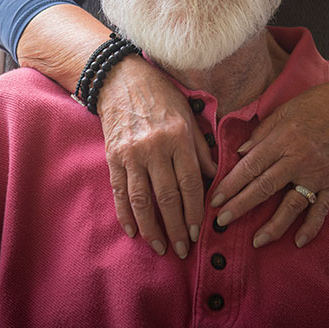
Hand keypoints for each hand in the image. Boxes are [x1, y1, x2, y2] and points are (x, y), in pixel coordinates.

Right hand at [97, 55, 217, 257]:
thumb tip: (215, 176)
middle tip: (182, 249)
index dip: (194, 211)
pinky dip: (126, 214)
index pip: (189, 183)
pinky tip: (133, 230)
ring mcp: (131, 154)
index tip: (198, 231)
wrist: (121, 78)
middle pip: (167, 196)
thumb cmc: (160, 95)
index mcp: (177, 137)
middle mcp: (154, 147)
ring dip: (151, 228)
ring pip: (142, 200)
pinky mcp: (113, 156)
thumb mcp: (187, 115)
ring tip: (160, 247)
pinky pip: (120, 191)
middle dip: (176, 227)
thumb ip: (200, 148)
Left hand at [208, 77, 328, 247]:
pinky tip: (299, 241)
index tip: (215, 199)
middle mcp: (297, 160)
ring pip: (291, 205)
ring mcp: (317, 174)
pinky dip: (312, 226)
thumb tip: (241, 152)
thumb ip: (262, 131)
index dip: (231, 184)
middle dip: (240, 206)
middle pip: (264, 188)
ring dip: (273, 225)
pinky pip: (321, 209)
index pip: (251, 166)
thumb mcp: (285, 109)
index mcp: (282, 139)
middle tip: (221, 223)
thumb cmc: (319, 102)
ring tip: (257, 241)